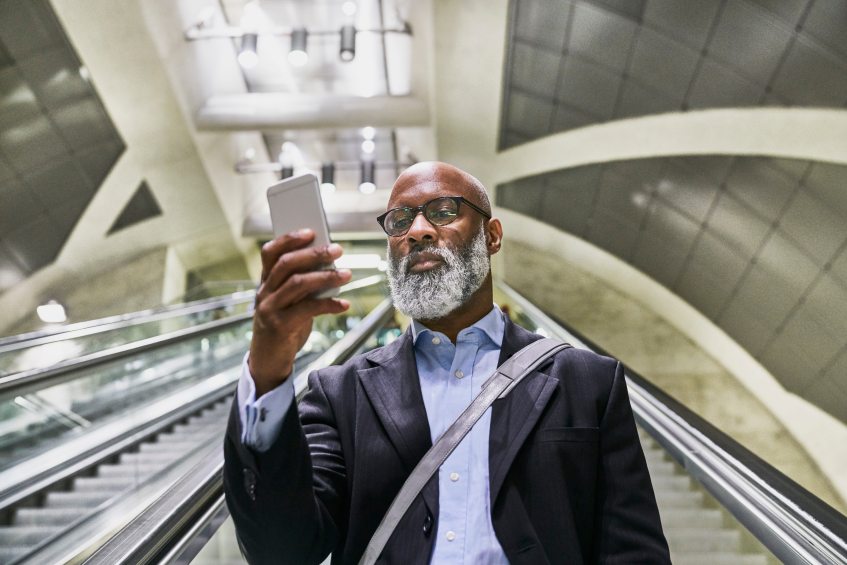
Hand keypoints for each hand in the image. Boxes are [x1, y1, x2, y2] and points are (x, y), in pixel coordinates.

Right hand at [249, 229, 351, 396]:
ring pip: (298, 284)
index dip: (289, 239)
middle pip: (287, 264)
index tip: (312, 232)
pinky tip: (344, 304)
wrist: (267, 360)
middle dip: (314, 254)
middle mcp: (264, 292)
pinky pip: (307, 309)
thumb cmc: (283, 325)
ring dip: (326, 276)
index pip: (270, 252)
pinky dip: (329, 304)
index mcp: (265, 282)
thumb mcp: (287, 301)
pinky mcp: (280, 327)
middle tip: (338, 249)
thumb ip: (300, 284)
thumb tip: (328, 264)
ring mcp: (269, 309)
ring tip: (347, 274)